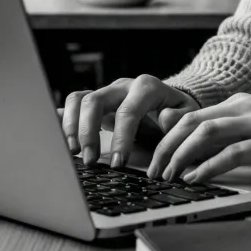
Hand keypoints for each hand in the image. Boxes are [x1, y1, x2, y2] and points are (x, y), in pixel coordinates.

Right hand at [60, 75, 200, 167]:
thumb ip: (179, 119)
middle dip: (89, 133)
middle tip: (91, 161)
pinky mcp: (96, 100)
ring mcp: (107, 92)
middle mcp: (123, 86)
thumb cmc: (179, 113)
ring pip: (79, 99)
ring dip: (73, 126)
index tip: (118, 163)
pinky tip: (62, 140)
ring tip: (74, 152)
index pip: (128, 111)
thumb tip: (165, 120)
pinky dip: (65, 120)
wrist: (172, 102)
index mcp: (146, 87)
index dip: (121, 138)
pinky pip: (73, 104)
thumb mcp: (188, 115)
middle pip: (95, 101)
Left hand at [148, 93, 250, 184]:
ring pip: (206, 133)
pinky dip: (209, 166)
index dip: (169, 137)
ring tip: (169, 175)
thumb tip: (198, 153)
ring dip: (181, 155)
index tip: (156, 158)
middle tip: (154, 170)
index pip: (193, 116)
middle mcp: (246, 108)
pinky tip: (196, 178)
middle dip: (167, 147)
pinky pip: (234, 152)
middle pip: (192, 122)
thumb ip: (234, 135)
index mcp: (241, 103)